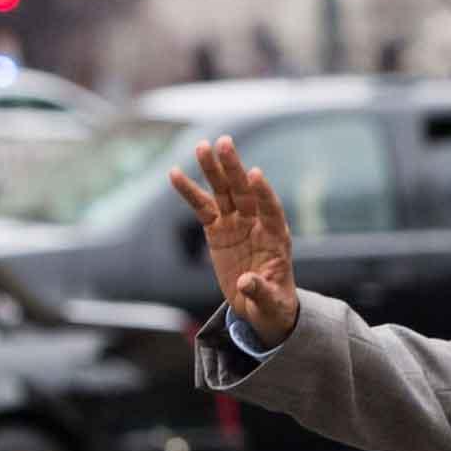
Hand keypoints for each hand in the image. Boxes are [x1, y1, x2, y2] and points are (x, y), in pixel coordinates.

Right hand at [168, 136, 302, 344]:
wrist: (261, 306)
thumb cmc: (272, 303)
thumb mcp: (270, 303)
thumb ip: (260, 291)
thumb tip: (246, 282)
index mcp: (276, 238)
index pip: (271, 210)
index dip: (264, 193)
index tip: (255, 174)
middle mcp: (256, 225)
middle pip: (245, 192)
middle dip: (234, 169)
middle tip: (224, 143)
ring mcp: (236, 224)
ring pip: (223, 192)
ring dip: (212, 170)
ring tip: (201, 146)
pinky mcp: (217, 230)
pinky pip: (201, 207)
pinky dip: (189, 191)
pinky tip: (174, 173)